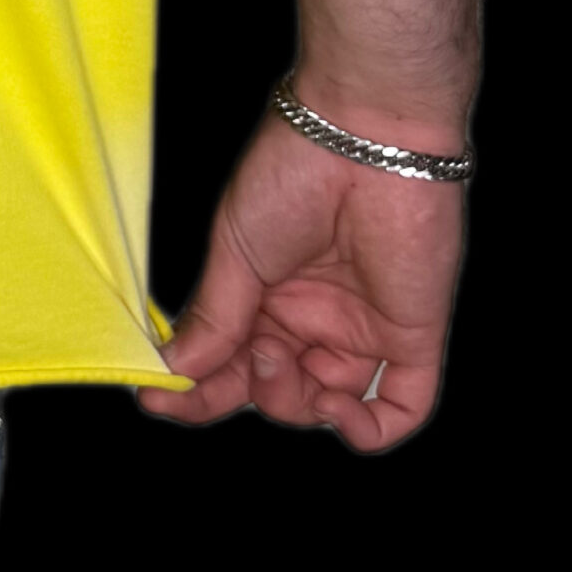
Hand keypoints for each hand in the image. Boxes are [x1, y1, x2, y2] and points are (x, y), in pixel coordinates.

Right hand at [140, 103, 466, 451]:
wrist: (361, 140)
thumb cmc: (289, 174)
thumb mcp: (235, 248)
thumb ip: (215, 317)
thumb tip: (172, 371)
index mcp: (266, 292)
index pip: (231, 358)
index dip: (198, 386)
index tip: (160, 400)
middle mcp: (312, 317)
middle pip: (274, 389)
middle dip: (248, 390)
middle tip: (239, 365)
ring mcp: (361, 329)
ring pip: (324, 404)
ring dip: (294, 403)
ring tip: (280, 360)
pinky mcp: (411, 337)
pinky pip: (400, 408)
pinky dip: (370, 431)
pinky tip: (338, 415)